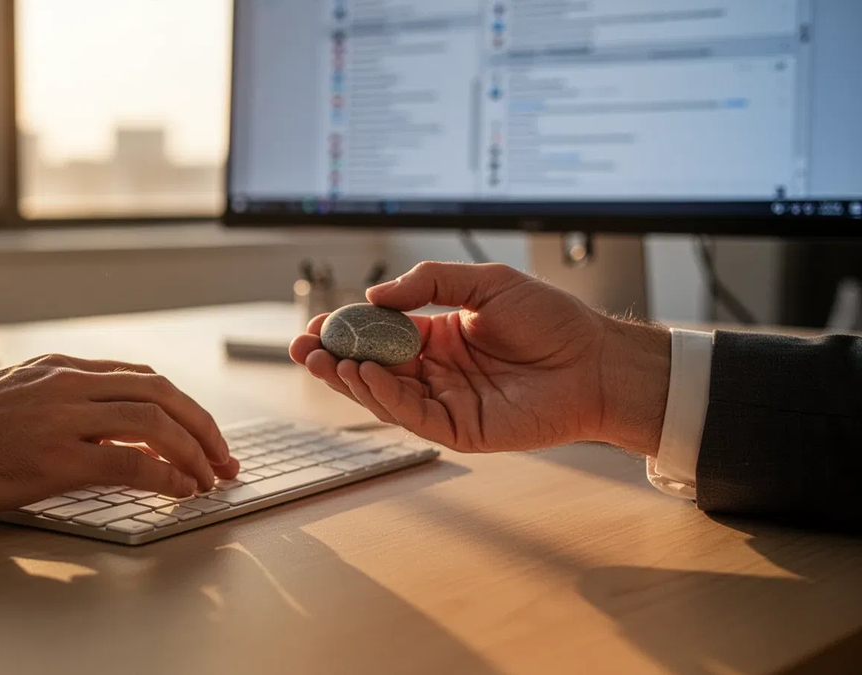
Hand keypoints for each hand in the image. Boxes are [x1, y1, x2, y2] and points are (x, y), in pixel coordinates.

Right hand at [0, 354, 238, 516]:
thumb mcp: (16, 396)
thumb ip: (63, 403)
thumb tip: (108, 430)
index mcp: (60, 368)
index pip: (141, 378)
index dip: (181, 407)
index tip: (201, 434)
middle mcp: (67, 384)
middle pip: (160, 393)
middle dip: (202, 426)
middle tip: (222, 457)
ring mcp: (63, 418)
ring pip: (153, 423)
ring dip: (192, 452)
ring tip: (209, 478)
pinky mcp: (55, 458)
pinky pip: (129, 464)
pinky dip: (164, 477)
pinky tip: (179, 491)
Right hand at [290, 262, 670, 454]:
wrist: (597, 361)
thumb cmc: (552, 322)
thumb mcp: (484, 283)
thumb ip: (430, 284)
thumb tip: (377, 295)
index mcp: (438, 338)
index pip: (378, 336)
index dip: (346, 331)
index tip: (317, 324)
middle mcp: (436, 372)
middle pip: (371, 369)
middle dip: (334, 359)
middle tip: (303, 348)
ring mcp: (446, 402)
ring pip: (384, 396)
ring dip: (351, 379)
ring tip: (328, 361)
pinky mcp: (460, 429)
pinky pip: (412, 416)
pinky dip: (385, 397)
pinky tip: (367, 375)